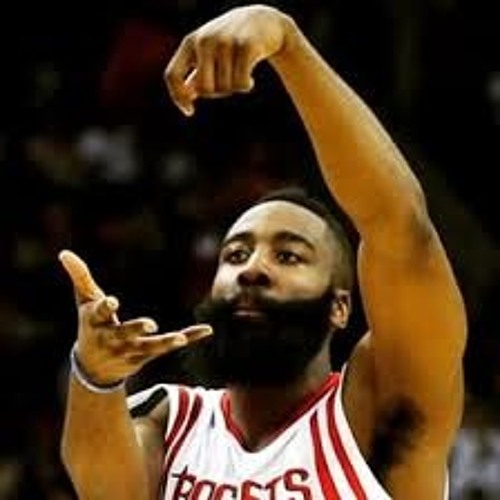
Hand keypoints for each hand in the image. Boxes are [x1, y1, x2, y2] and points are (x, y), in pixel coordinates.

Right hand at [59, 249, 211, 385]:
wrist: (94, 368)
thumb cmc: (91, 326)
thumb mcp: (84, 302)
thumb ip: (80, 277)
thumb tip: (64, 252)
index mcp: (96, 323)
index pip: (99, 314)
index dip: (105, 307)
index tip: (112, 301)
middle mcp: (113, 339)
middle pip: (125, 334)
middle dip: (135, 329)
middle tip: (150, 324)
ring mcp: (132, 350)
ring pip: (150, 347)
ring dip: (166, 342)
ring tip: (181, 338)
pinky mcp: (148, 354)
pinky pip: (170, 346)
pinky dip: (189, 337)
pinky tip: (207, 330)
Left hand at [164, 5, 292, 115]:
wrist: (262, 21)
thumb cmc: (230, 43)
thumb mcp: (208, 54)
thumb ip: (196, 74)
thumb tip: (186, 97)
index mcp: (190, 43)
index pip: (173, 75)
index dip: (178, 97)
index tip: (190, 112)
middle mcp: (205, 41)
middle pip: (204, 88)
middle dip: (216, 93)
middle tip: (226, 85)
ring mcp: (225, 42)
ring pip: (225, 87)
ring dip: (234, 88)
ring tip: (240, 74)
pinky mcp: (246, 46)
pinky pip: (241, 84)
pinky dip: (246, 86)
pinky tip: (251, 79)